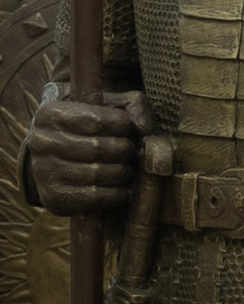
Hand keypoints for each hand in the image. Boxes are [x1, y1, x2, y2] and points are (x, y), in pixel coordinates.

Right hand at [28, 90, 152, 218]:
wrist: (58, 158)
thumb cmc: (89, 127)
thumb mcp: (108, 105)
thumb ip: (132, 106)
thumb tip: (144, 128)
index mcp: (49, 114)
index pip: (94, 120)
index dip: (120, 125)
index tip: (128, 129)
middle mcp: (40, 143)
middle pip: (97, 148)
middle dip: (123, 150)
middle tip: (130, 151)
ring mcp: (43, 172)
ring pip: (98, 174)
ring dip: (123, 172)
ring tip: (127, 167)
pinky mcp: (53, 198)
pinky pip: (95, 197)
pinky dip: (117, 193)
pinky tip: (122, 187)